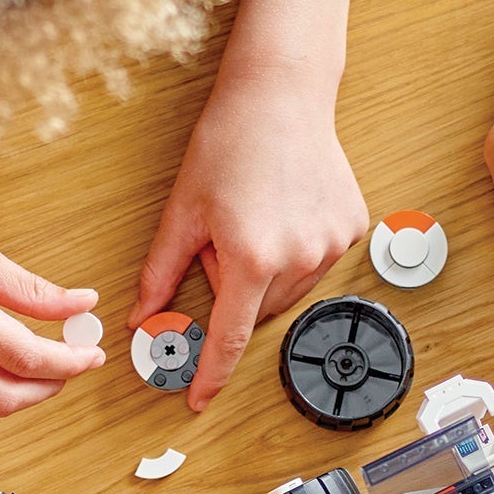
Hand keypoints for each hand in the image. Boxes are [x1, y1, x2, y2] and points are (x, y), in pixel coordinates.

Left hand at [129, 73, 367, 409]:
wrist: (281, 94)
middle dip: (233, 288)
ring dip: (264, 273)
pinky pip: (314, 263)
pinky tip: (284, 209)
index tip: (199, 399)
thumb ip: (162, 273)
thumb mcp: (183, 212)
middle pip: (256, 310)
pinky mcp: (351, 229)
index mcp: (251, 258)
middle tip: (222, 236)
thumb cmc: (228, 143)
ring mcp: (331, 246)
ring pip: (286, 291)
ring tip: (255, 216)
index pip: (229, 338)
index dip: (212, 375)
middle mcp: (299, 259)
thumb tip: (142, 318)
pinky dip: (294, 251)